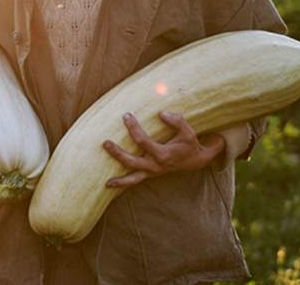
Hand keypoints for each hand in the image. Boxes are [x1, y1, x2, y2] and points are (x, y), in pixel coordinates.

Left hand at [102, 111, 225, 187]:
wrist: (195, 161)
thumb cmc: (189, 144)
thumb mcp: (188, 132)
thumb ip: (177, 121)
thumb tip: (161, 113)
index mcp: (163, 155)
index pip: (143, 141)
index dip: (133, 128)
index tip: (126, 115)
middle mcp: (155, 166)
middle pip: (131, 161)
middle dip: (117, 153)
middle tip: (105, 143)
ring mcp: (151, 172)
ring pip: (132, 177)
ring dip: (119, 179)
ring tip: (106, 181)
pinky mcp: (149, 174)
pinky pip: (134, 181)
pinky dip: (123, 184)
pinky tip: (109, 184)